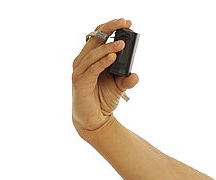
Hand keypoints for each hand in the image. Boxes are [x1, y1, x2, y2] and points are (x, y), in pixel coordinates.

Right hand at [71, 17, 138, 133]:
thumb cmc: (102, 100)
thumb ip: (126, 79)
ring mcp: (80, 70)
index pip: (98, 36)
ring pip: (93, 53)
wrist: (94, 120)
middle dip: (110, 29)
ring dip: (108, 47)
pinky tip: (114, 57)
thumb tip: (136, 75)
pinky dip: (103, 61)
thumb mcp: (118, 88)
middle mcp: (83, 61)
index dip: (110, 28)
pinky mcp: (80, 81)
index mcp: (91, 58)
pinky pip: (93, 68)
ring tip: (122, 43)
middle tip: (124, 22)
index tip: (126, 22)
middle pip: (95, 39)